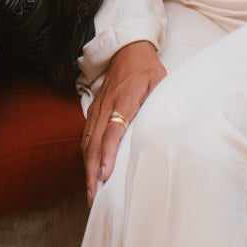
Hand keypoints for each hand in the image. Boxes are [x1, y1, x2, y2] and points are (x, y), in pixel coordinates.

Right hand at [82, 41, 166, 202]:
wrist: (128, 50)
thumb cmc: (147, 69)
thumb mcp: (159, 83)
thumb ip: (157, 104)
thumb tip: (158, 130)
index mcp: (124, 100)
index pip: (113, 131)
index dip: (108, 154)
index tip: (105, 175)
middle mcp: (106, 106)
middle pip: (95, 143)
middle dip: (93, 171)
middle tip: (95, 196)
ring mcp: (98, 108)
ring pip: (88, 142)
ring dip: (88, 168)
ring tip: (91, 191)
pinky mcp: (94, 110)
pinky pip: (87, 136)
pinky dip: (86, 156)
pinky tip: (90, 171)